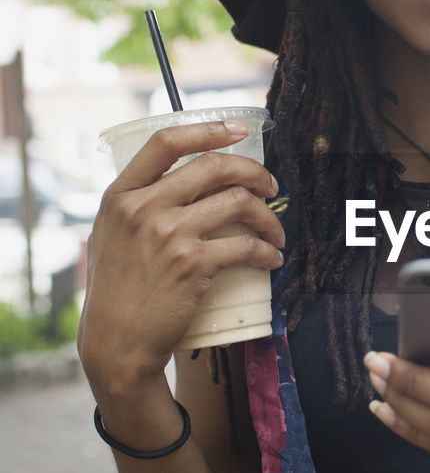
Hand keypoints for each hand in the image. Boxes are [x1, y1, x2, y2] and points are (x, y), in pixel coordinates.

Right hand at [78, 120, 284, 396]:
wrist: (116, 342)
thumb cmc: (116, 291)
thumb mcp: (110, 234)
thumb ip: (136, 205)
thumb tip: (180, 181)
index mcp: (121, 194)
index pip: (166, 141)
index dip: (208, 130)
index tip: (239, 130)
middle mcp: (143, 207)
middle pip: (214, 167)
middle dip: (254, 171)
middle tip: (271, 186)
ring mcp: (169, 234)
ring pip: (238, 202)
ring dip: (268, 216)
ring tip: (276, 231)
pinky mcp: (193, 265)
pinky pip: (245, 246)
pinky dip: (267, 251)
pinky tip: (272, 258)